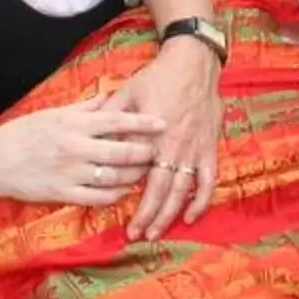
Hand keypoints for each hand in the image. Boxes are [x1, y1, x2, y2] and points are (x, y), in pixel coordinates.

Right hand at [0, 91, 169, 207]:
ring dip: (134, 176)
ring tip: (146, 172)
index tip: (163, 123)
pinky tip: (125, 191)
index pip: (116, 121)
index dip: (142, 123)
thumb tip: (111, 95)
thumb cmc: (23, 133)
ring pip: (113, 177)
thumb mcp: (53, 113)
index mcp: (72, 124)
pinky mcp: (63, 194)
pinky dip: (116, 195)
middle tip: (160, 152)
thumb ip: (84, 107)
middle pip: (120, 152)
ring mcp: (69, 173)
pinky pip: (98, 197)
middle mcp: (74, 148)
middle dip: (145, 153)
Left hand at [110, 36, 221, 238]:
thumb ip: (109, 117)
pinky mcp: (209, 148)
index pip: (138, 175)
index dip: (128, 197)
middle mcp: (174, 147)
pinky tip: (191, 216)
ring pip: (182, 190)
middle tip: (136, 235)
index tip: (116, 212)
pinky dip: (201, 200)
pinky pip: (208, 180)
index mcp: (152, 136)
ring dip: (170, 215)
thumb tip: (89, 133)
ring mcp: (194, 150)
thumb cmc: (158, 77)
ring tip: (157, 232)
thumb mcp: (127, 93)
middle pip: (160, 190)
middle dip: (148, 216)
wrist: (193, 63)